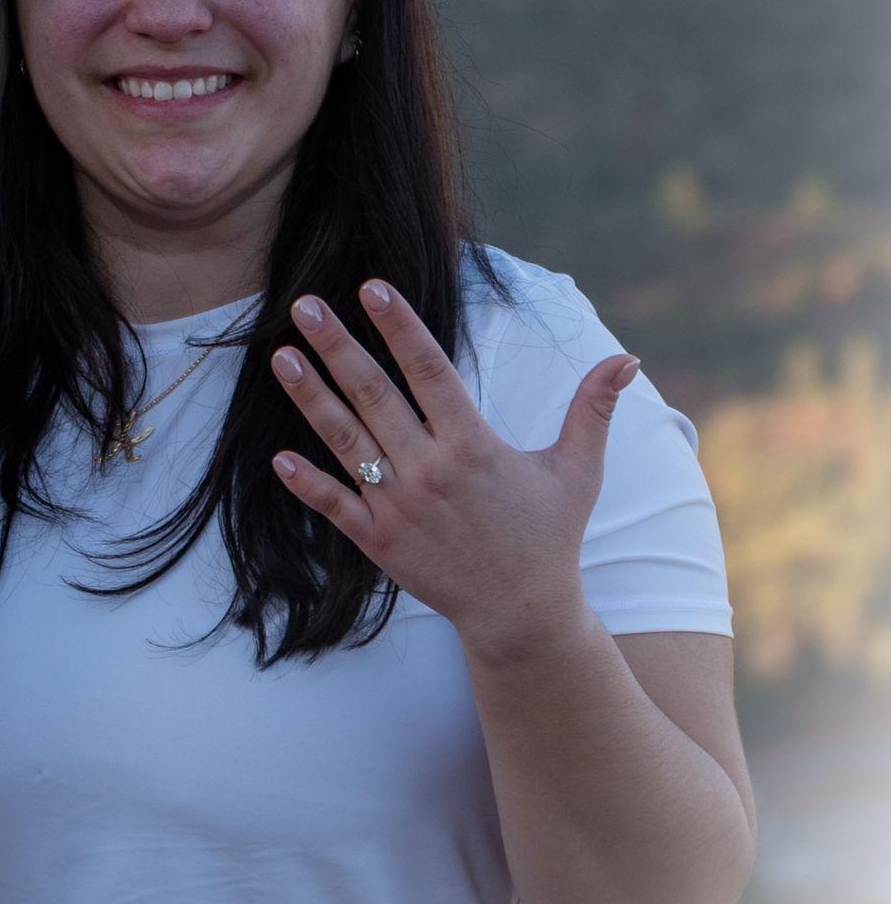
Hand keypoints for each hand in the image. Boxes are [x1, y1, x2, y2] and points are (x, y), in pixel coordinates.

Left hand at [269, 279, 638, 660]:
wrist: (522, 617)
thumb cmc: (548, 536)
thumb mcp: (576, 472)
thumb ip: (592, 411)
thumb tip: (628, 359)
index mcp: (472, 445)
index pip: (429, 370)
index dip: (400, 326)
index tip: (371, 286)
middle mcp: (430, 470)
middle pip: (374, 394)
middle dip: (336, 345)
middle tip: (302, 303)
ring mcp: (399, 506)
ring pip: (344, 440)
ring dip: (309, 396)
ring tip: (280, 355)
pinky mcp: (379, 541)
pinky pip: (334, 504)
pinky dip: (305, 482)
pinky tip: (276, 455)